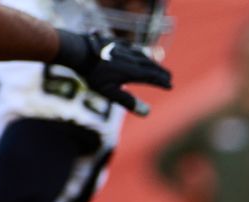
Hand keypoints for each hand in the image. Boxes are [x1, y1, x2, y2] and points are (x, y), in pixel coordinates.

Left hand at [53, 31, 170, 115]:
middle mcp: (131, 59)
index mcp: (133, 72)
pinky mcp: (114, 42)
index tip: (170, 86)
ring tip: (155, 65)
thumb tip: (147, 113)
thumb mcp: (109, 92)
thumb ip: (128, 101)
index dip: (162, 82)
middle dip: (160, 72)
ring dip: (151, 61)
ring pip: (142, 55)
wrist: (78, 50)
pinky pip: (131, 47)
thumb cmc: (93, 74)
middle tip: (169, 76)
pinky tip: (136, 52)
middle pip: (150, 66)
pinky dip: (137, 51)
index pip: (152, 77)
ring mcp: (123, 49)